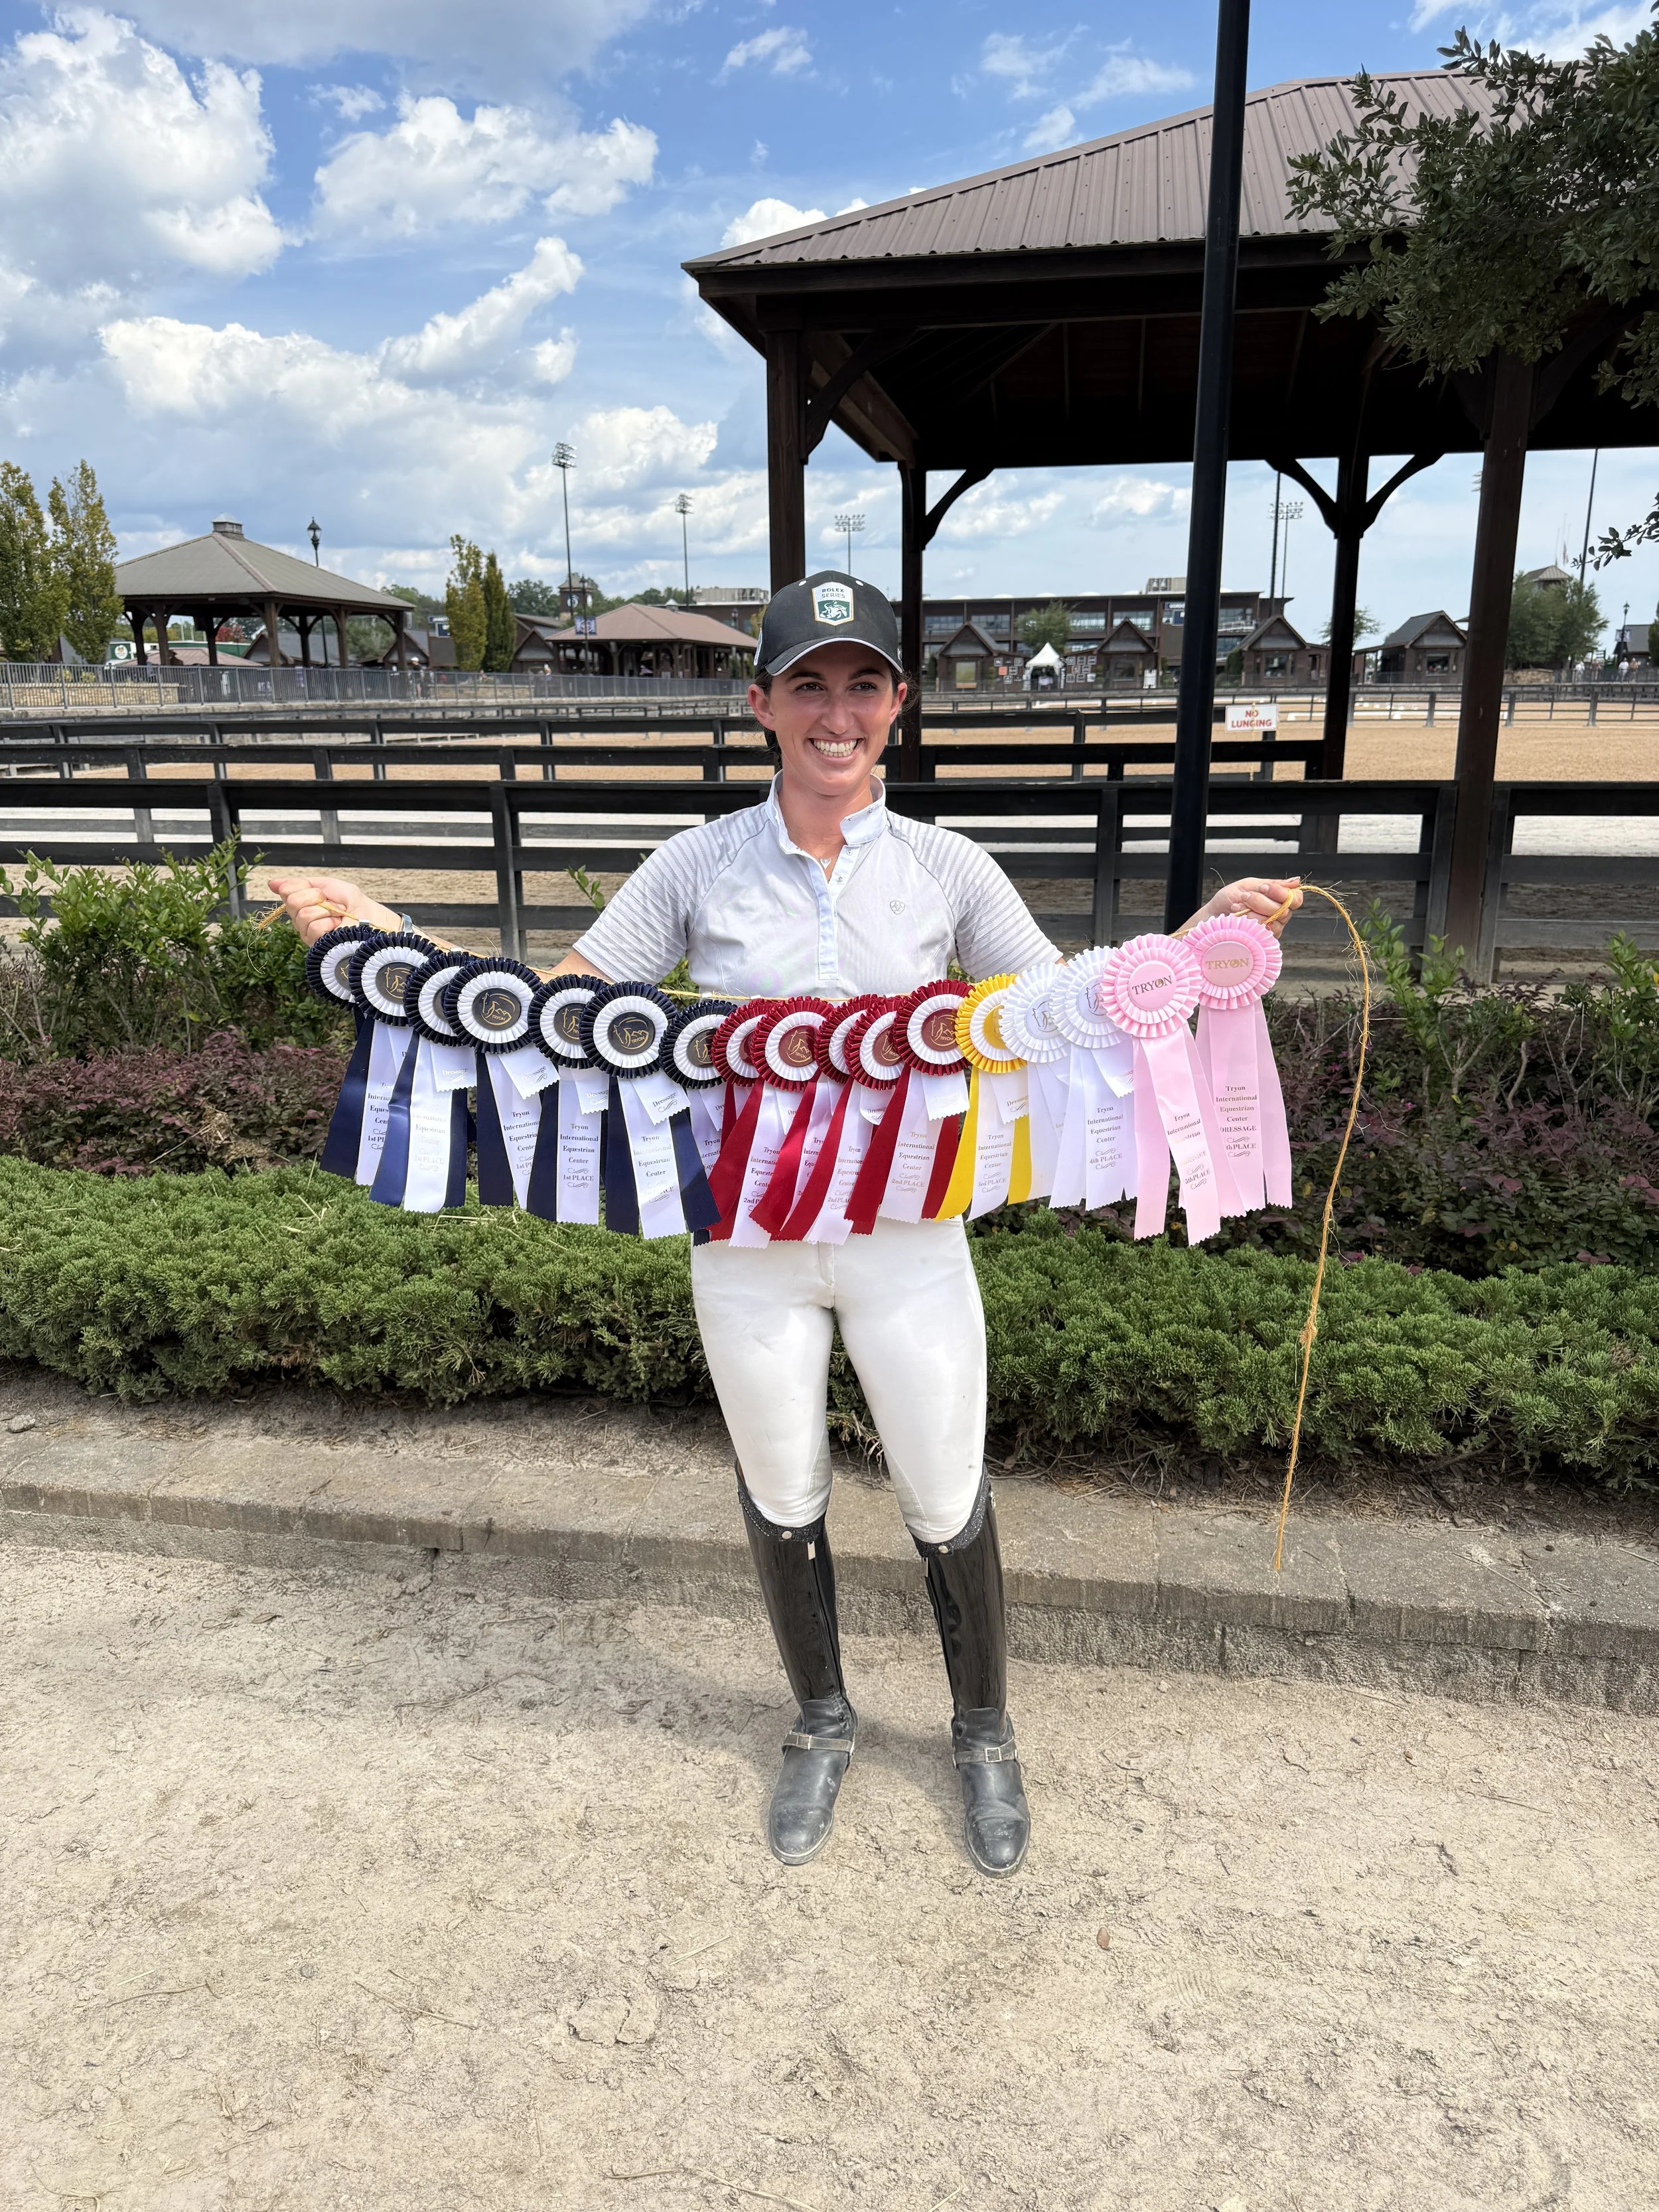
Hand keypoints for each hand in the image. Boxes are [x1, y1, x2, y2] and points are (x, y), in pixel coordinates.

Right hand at [266, 874, 400, 946]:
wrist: (378, 924)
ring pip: (302, 914)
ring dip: (325, 911)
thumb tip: (273, 883)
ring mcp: (309, 934)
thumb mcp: (334, 888)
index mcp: (305, 905)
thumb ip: (305, 883)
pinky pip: (313, 927)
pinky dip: (329, 924)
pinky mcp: (317, 946)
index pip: (287, 890)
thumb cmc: (360, 908)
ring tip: (338, 918)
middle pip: (291, 900)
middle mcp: (303, 921)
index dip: (302, 886)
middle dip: (315, 896)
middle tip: (332, 905)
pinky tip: (338, 928)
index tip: (322, 892)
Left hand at [1179, 877, 1302, 938]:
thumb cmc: (1229, 899)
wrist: (1212, 915)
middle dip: (1261, 901)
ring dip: (1252, 912)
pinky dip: (1249, 922)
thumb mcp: (1249, 885)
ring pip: (1273, 921)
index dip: (1282, 893)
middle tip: (1245, 896)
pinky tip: (1238, 918)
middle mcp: (1279, 915)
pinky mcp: (1262, 940)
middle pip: (1284, 910)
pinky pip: (1263, 932)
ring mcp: (1272, 929)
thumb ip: (1273, 884)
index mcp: (1279, 899)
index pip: (1296, 898)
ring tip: (1237, 907)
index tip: (1263, 888)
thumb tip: (1296, 881)